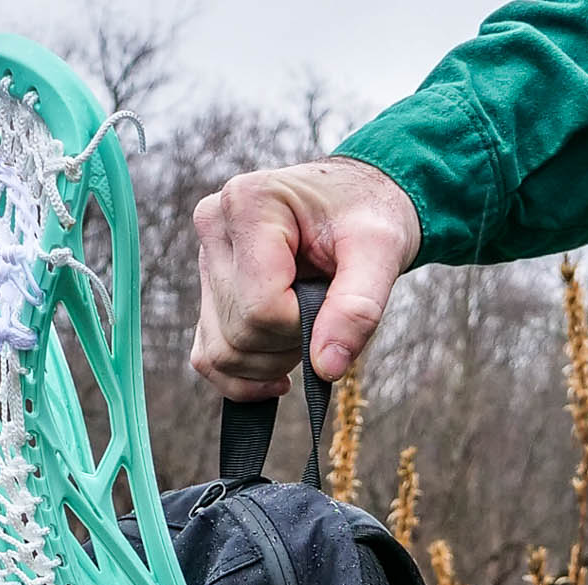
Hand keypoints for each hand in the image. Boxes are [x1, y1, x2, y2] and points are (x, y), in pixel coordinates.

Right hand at [191, 158, 421, 398]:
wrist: (357, 202)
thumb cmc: (369, 215)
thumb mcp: (380, 251)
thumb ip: (358, 307)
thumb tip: (326, 368)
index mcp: (249, 203)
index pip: (261, 307)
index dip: (302, 324)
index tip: (331, 297)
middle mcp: (215, 227)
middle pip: (240, 334)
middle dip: (289, 344)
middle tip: (324, 312)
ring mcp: (207, 261)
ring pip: (222, 353)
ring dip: (272, 362)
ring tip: (308, 325)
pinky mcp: (209, 291)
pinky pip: (209, 359)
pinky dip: (245, 379)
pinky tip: (280, 372)